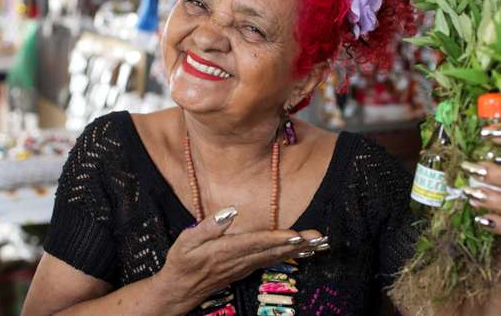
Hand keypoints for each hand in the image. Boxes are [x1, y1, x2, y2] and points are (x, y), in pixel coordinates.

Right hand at [155, 207, 323, 309]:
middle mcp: (239, 260)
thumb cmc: (181, 261)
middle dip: (298, 244)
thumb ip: (209, 226)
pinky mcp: (246, 270)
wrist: (180, 290)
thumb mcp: (187, 240)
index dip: (276, 239)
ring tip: (319, 243)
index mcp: (225, 251)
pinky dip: (288, 255)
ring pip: (275, 257)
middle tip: (320, 238)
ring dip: (298, 250)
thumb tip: (230, 211)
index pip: (255, 243)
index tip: (296, 235)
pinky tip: (302, 252)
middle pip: (272, 251)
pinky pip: (271, 261)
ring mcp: (244, 267)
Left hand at [461, 125, 500, 236]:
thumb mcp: (485, 161)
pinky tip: (481, 219)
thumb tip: (447, 132)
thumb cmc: (488, 180)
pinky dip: (499, 224)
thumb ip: (474, 149)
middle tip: (471, 171)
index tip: (485, 133)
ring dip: (496, 200)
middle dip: (498, 175)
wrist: (500, 212)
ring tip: (470, 194)